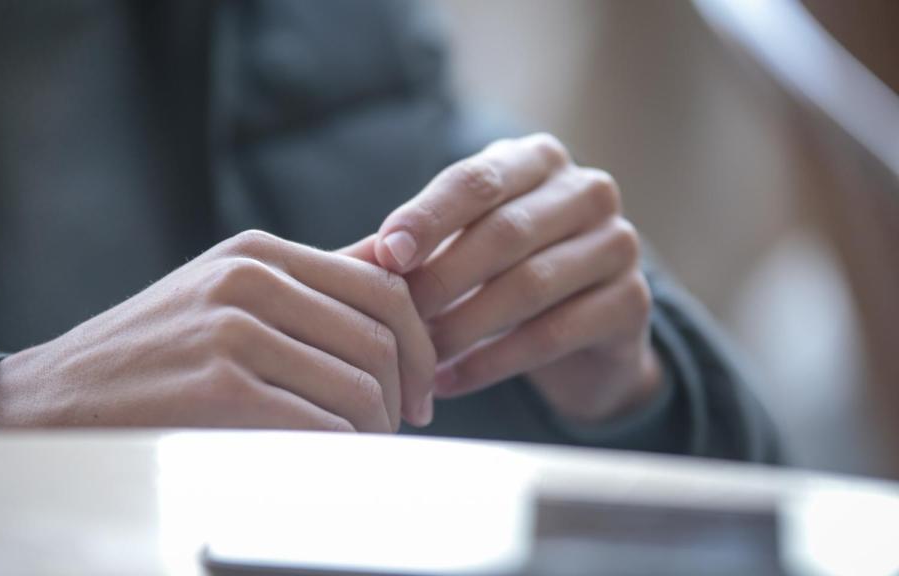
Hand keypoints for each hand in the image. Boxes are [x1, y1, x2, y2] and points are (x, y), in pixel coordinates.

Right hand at [0, 230, 435, 431]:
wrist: (52, 399)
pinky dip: (340, 453)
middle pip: (380, 340)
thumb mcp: (226, 293)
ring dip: (376, 431)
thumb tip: (395, 268)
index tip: (421, 390)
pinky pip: (320, 428)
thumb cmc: (152, 354)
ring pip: (358, 388)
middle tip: (399, 428)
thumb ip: (310, 283)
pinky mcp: (219, 392)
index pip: (383, 288)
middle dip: (405, 395)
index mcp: (258, 253)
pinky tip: (328, 463)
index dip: (419, 345)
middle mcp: (249, 281)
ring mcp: (232, 333)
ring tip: (360, 450)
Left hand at [373, 134, 661, 422]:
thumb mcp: (460, 246)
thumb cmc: (503, 271)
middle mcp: (587, 191)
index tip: (385, 254)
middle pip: (505, 233)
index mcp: (538, 159)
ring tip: (418, 358)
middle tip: (395, 318)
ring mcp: (619, 244)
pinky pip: (553, 334)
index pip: (477, 179)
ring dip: (464, 326)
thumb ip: (414, 247)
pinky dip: (492, 363)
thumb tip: (349, 261)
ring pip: (530, 285)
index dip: (427, 216)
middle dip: (442, 279)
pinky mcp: (632, 303)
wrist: (584, 331)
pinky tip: (450, 382)